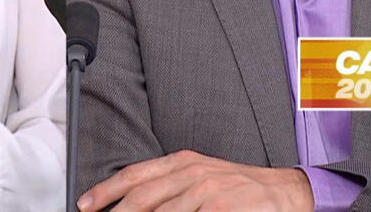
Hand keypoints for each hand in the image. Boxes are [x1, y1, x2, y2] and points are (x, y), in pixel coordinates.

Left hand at [78, 150, 312, 211]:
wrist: (284, 191)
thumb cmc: (238, 186)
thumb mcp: (200, 176)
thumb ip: (169, 185)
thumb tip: (133, 202)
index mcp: (182, 162)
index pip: (135, 175)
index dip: (106, 190)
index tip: (86, 204)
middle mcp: (192, 173)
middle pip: (142, 196)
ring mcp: (208, 191)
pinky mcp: (223, 209)